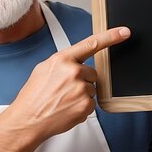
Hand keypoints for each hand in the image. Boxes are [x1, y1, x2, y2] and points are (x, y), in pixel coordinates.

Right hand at [0, 26, 130, 140]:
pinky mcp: (86, 105)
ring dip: (81, 94)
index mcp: (62, 60)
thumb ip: (62, 62)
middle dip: (82, 80)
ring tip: (63, 100)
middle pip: (92, 73)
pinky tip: (67, 108)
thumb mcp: (43, 69)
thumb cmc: (33, 96)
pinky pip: (91, 103)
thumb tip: (74, 62)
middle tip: (64, 90)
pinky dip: (81, 107)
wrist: (28, 120)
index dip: (111, 36)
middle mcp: (73, 72)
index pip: (91, 44)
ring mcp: (81, 89)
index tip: (124, 32)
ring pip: (91, 89)